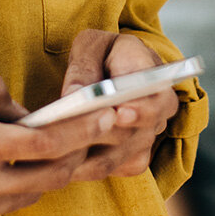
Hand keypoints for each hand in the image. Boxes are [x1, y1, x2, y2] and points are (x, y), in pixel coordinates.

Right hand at [0, 72, 112, 215]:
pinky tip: (8, 164)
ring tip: (48, 143)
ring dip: (48, 169)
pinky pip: (6, 205)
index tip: (107, 116)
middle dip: (77, 150)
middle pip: (51, 173)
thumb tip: (22, 108)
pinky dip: (18, 184)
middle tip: (95, 129)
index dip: (83, 130)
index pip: (46, 143)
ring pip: (32, 192)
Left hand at [58, 30, 180, 183]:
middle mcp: (159, 108)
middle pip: (138, 134)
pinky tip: (65, 162)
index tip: (119, 113)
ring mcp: (149, 135)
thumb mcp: (91, 46)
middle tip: (69, 142)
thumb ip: (83, 67)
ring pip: (121, 157)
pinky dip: (89, 169)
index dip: (140, 109)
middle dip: (103, 139)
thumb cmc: (102, 54)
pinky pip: (114, 170)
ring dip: (89, 160)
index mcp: (152, 74)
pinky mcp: (136, 155)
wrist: (113, 67)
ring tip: (55, 156)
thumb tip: (73, 94)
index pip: (156, 97)